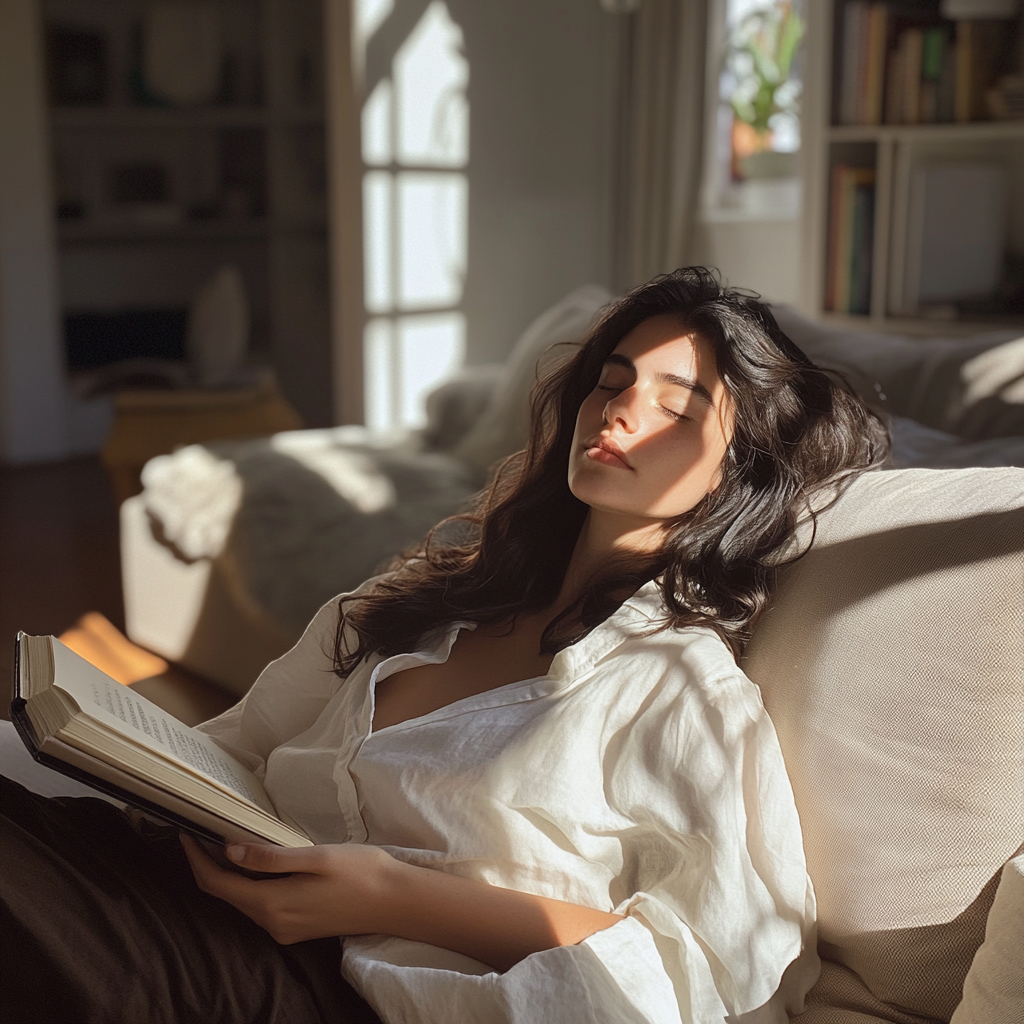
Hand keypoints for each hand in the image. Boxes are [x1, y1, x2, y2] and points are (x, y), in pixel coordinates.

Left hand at [180, 835, 396, 943]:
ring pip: (243, 900)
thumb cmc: (360, 872)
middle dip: (209, 865)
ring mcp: (285, 929)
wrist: (395, 902)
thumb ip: (271, 857)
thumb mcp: (316, 856)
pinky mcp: (296, 927)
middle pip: (227, 895)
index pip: (218, 885)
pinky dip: (250, 884)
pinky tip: (256, 863)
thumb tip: (229, 850)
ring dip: (230, 874)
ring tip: (224, 841)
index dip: (197, 860)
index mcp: (273, 905)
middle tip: (202, 830)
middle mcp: (273, 923)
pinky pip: (261, 905)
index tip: (185, 833)